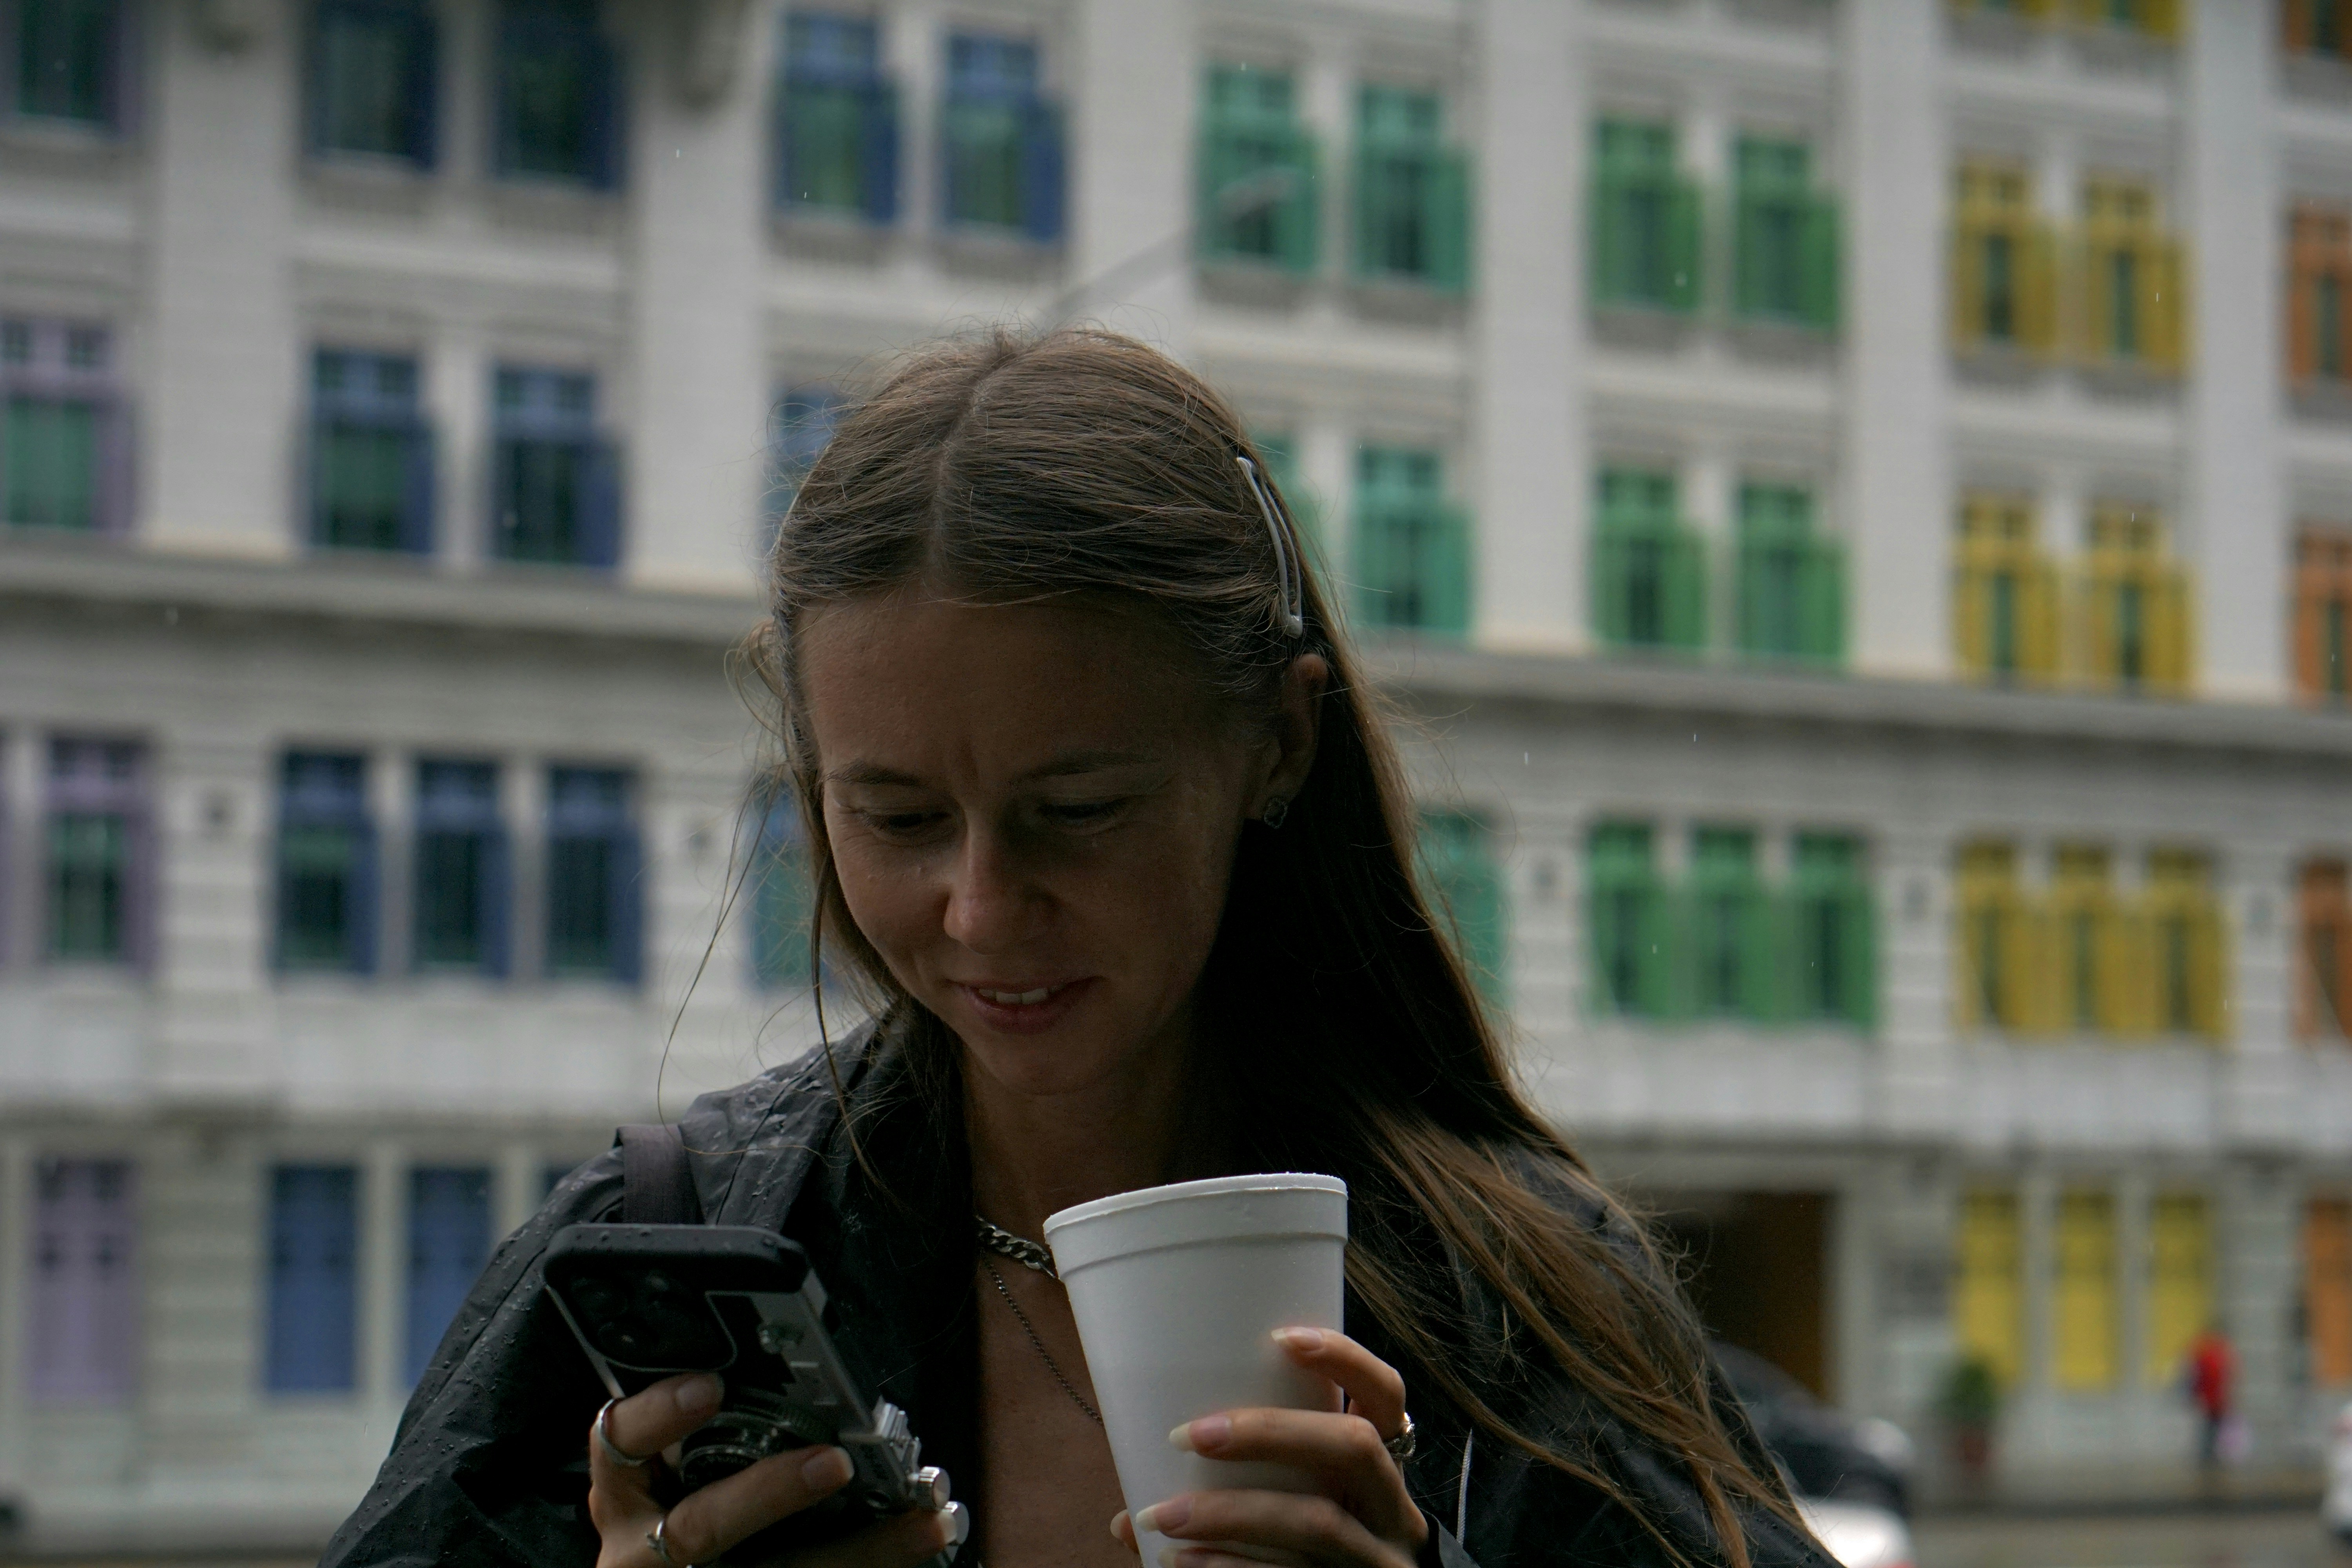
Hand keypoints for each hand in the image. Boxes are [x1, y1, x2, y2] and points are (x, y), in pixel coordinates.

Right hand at [588, 1373, 962, 1567]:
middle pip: (700, 1527)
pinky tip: (920, 1541)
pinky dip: (872, 1560)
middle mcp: (644, 1548)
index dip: (659, 1414)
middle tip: (834, 1462)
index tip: (711, 1387)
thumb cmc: (664, 1514)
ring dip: (858, 1550)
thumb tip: (788, 1373)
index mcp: (625, 1494)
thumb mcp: (660, 1472)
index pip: (619, 1443)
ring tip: (919, 1522)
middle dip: (769, 1495)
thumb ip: (698, 1432)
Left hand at [1112, 1328, 1427, 1567]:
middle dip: (1270, 1431)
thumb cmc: (1315, 1554)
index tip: (1280, 1336)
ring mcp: (1381, 1560)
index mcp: (1381, 1470)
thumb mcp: (1303, 1514)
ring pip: (1319, 1521)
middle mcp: (1394, 1512)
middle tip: (1187, 1434)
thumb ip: (1233, 1496)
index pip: (1384, 1393)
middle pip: (1354, 1446)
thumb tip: (1125, 1516)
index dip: (1343, 1358)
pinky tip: (1180, 1564)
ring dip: (1231, 1513)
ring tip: (1162, 1515)